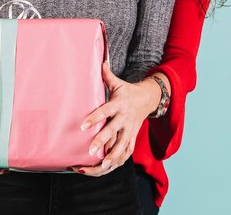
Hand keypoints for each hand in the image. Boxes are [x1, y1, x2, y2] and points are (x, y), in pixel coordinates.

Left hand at [72, 62, 160, 176]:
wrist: (148, 99)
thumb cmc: (128, 92)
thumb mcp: (119, 83)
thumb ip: (108, 76)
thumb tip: (101, 62)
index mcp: (119, 104)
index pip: (105, 111)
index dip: (94, 118)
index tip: (82, 126)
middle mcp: (125, 118)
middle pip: (113, 131)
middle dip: (102, 141)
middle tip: (90, 151)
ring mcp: (130, 129)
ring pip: (122, 145)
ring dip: (112, 156)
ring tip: (102, 164)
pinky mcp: (133, 137)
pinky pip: (127, 151)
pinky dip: (119, 160)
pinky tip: (109, 168)